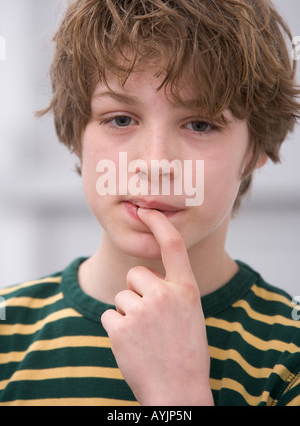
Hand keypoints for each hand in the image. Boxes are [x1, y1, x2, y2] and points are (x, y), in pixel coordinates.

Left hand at [101, 208, 212, 405]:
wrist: (179, 392)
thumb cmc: (186, 352)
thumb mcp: (190, 314)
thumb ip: (173, 290)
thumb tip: (146, 274)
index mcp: (187, 290)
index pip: (173, 245)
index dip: (159, 223)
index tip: (147, 209)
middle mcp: (165, 295)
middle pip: (136, 274)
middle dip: (137, 290)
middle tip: (150, 317)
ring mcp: (142, 310)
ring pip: (121, 296)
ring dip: (127, 313)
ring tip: (145, 336)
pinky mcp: (120, 327)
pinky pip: (110, 315)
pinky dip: (117, 328)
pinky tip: (133, 345)